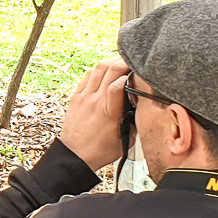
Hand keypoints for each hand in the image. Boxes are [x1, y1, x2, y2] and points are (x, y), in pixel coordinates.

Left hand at [59, 56, 130, 171]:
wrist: (75, 156)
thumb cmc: (99, 151)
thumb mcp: (125, 140)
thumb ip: (134, 122)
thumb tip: (142, 107)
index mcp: (108, 113)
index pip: (117, 85)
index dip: (129, 74)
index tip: (138, 74)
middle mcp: (95, 101)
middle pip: (109, 71)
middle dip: (123, 62)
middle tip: (134, 61)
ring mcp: (83, 98)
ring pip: (97, 69)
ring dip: (111, 62)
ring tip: (121, 61)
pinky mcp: (76, 97)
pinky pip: (87, 76)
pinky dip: (98, 69)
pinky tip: (106, 69)